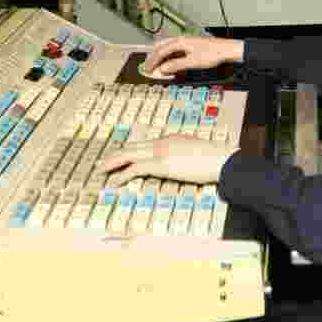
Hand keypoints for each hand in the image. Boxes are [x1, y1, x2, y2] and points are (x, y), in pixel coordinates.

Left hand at [100, 136, 236, 186]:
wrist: (220, 159)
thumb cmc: (213, 159)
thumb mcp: (196, 153)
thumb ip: (185, 155)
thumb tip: (183, 162)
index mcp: (170, 139)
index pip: (144, 145)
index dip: (129, 151)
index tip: (120, 157)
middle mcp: (161, 143)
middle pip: (132, 147)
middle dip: (115, 155)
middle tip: (102, 162)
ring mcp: (160, 152)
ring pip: (129, 154)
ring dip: (113, 163)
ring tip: (101, 170)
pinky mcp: (161, 164)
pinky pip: (136, 169)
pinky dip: (123, 175)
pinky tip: (115, 181)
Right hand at [142, 36, 243, 76]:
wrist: (226, 49)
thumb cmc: (212, 53)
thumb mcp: (193, 62)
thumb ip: (176, 65)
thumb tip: (163, 69)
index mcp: (179, 42)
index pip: (160, 52)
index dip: (152, 62)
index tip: (147, 70)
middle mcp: (181, 40)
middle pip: (161, 47)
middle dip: (153, 57)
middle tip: (147, 67)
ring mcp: (185, 42)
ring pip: (166, 48)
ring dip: (160, 57)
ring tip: (156, 66)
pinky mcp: (190, 46)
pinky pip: (174, 50)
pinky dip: (168, 57)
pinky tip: (169, 63)